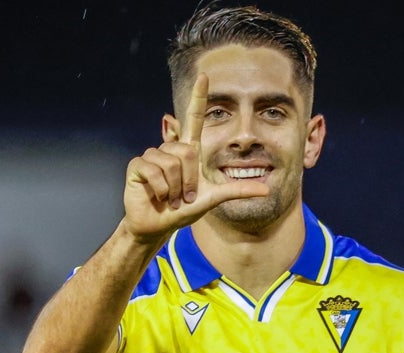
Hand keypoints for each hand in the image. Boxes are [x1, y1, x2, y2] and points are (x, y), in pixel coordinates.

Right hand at [122, 73, 269, 244]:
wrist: (158, 225)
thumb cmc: (183, 210)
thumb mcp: (213, 198)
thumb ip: (237, 191)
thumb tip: (266, 190)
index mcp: (188, 151)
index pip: (194, 118)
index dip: (198, 98)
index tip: (204, 76)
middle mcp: (170, 149)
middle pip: (188, 153)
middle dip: (189, 182)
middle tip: (184, 196)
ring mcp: (152, 155)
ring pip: (171, 164)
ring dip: (175, 189)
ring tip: (170, 197)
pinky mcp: (137, 165)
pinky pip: (154, 171)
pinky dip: (160, 189)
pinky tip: (157, 196)